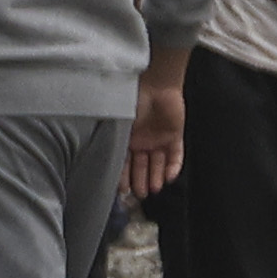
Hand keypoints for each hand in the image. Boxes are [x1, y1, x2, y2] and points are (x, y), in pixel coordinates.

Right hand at [122, 54, 190, 207]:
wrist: (156, 83)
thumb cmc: (132, 99)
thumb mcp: (118, 123)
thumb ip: (113, 141)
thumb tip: (101, 161)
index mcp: (125, 137)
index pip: (123, 162)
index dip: (123, 177)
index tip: (123, 191)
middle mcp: (141, 140)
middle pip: (141, 166)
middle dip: (141, 181)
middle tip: (141, 194)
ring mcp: (158, 138)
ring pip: (158, 163)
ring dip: (156, 177)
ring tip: (154, 189)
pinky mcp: (174, 135)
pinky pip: (175, 154)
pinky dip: (174, 166)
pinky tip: (170, 178)